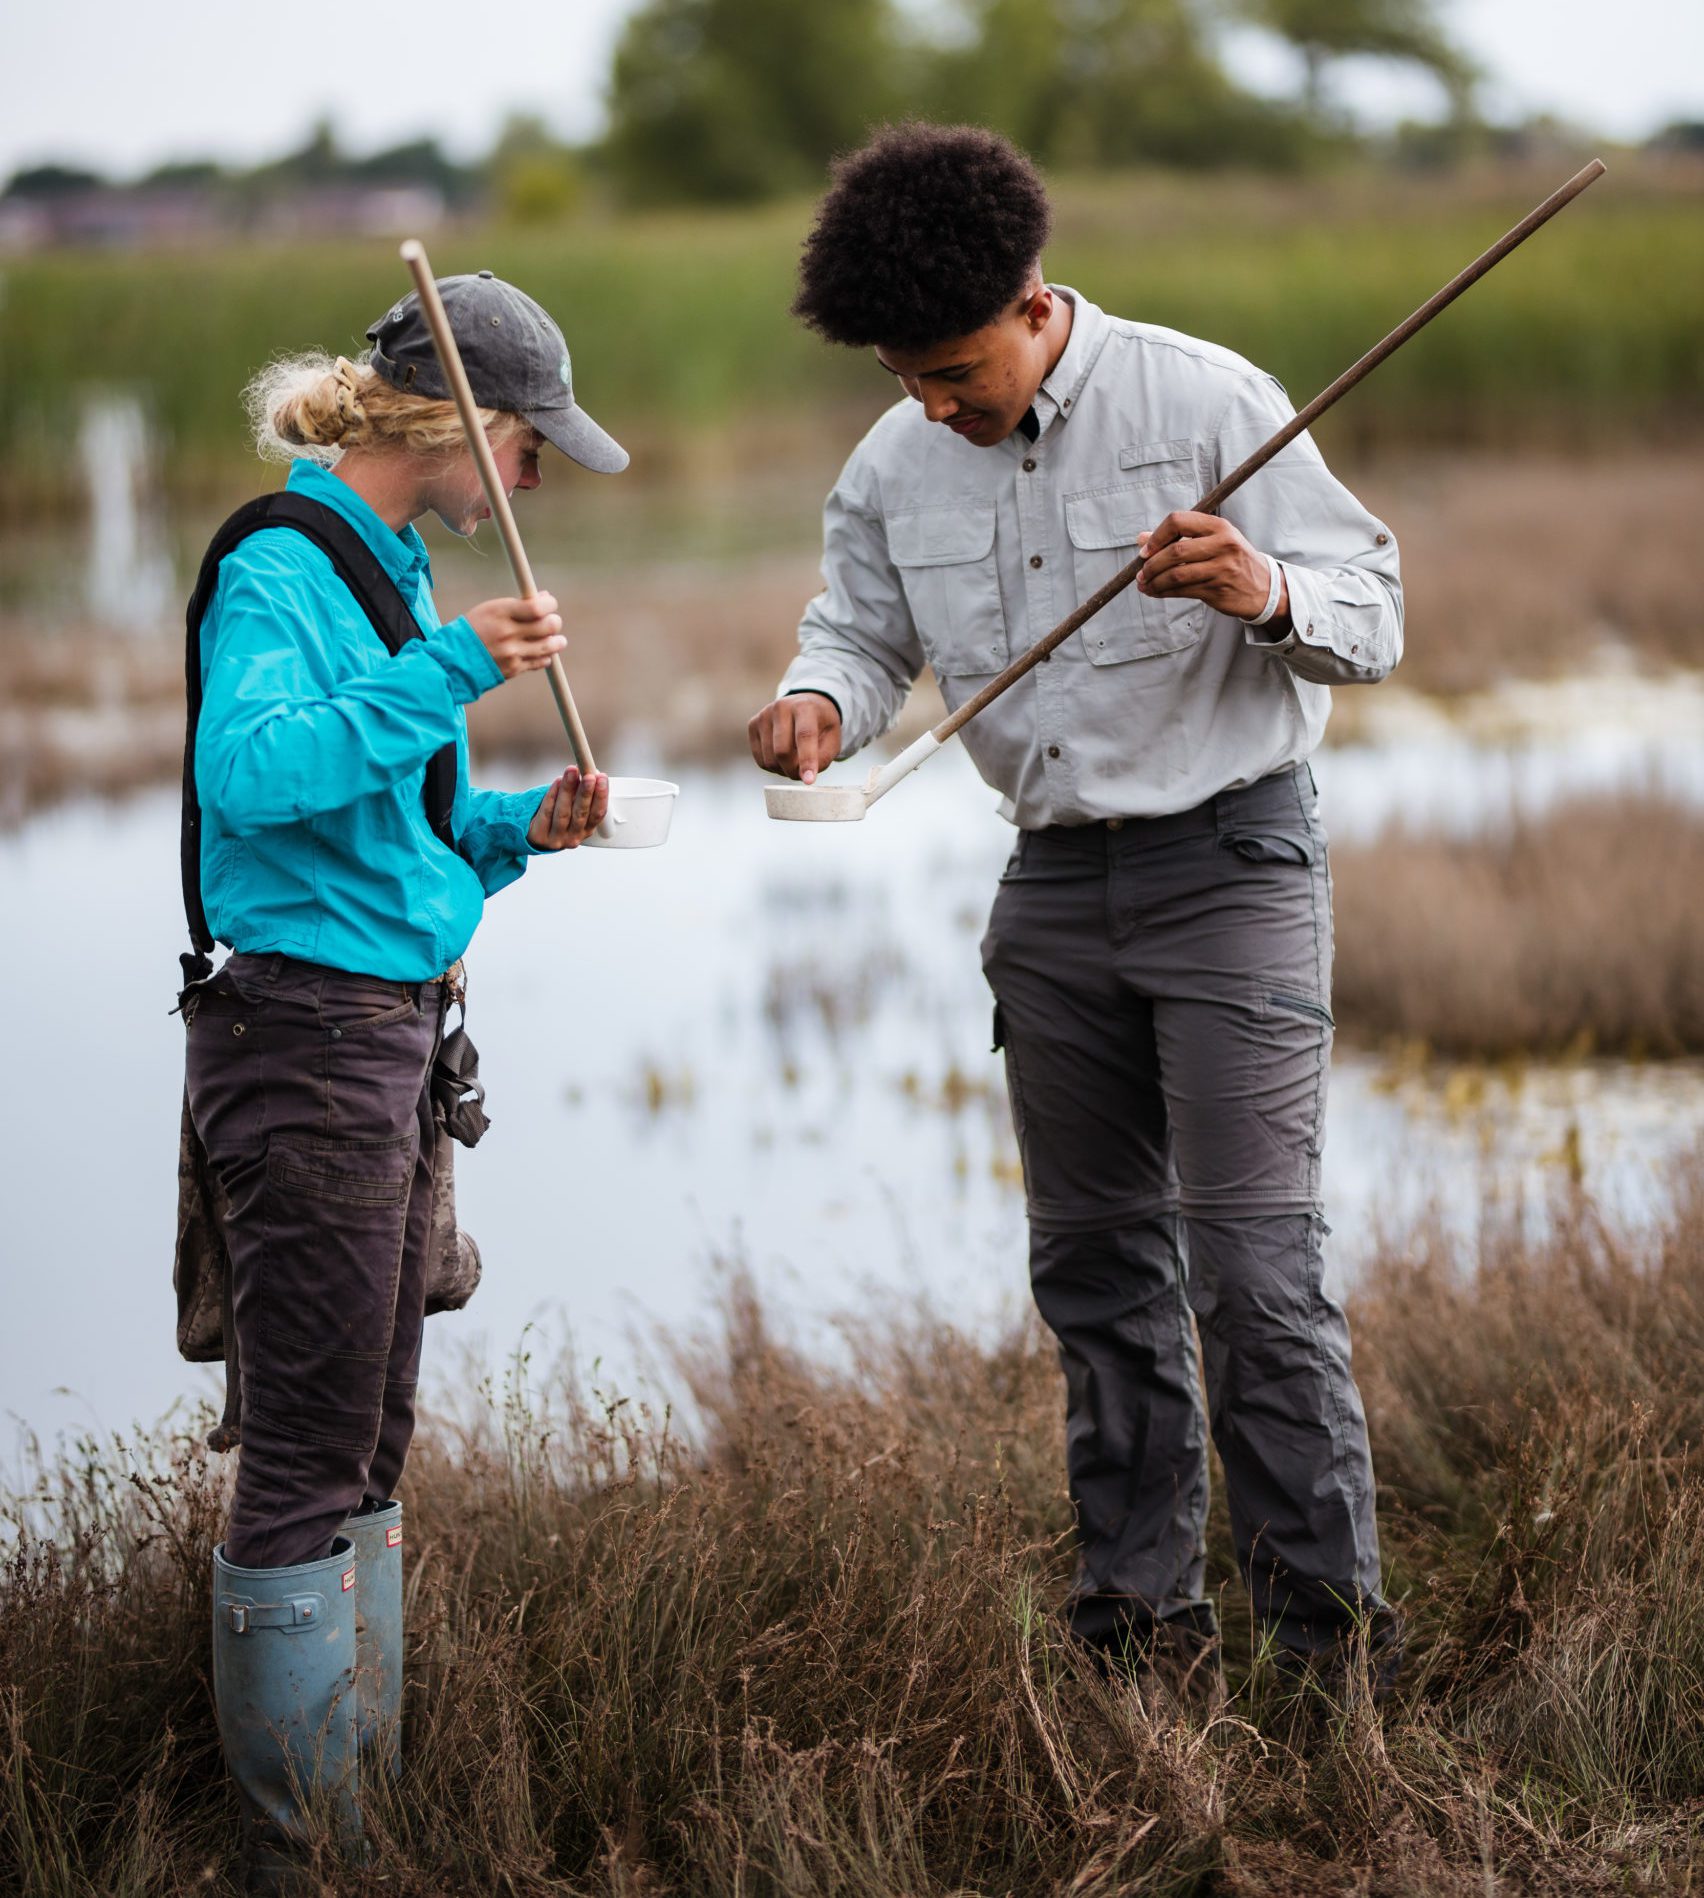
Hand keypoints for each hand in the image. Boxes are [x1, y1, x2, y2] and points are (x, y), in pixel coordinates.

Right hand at [468, 592, 565, 680]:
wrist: (454, 659)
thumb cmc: (475, 628)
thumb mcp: (491, 609)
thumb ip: (519, 605)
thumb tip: (545, 597)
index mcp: (501, 613)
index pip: (538, 607)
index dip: (550, 604)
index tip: (550, 604)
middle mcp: (508, 633)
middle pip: (548, 626)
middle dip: (554, 622)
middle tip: (552, 622)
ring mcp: (512, 653)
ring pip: (549, 646)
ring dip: (557, 641)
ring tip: (557, 639)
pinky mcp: (514, 669)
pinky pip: (541, 662)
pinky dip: (546, 656)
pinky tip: (542, 652)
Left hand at [527, 767, 609, 849]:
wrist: (539, 839)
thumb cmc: (559, 822)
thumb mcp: (576, 811)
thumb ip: (582, 795)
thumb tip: (588, 771)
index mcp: (587, 830)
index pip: (597, 814)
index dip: (601, 796)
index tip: (602, 778)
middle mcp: (574, 836)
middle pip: (581, 813)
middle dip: (586, 793)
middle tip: (589, 776)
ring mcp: (557, 837)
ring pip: (563, 812)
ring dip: (568, 790)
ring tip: (572, 772)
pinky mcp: (541, 835)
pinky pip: (546, 811)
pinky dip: (552, 794)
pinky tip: (557, 782)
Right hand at [747, 692, 841, 782]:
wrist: (804, 704)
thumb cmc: (821, 724)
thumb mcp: (833, 738)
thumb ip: (823, 758)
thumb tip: (805, 777)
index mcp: (805, 707)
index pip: (804, 736)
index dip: (807, 760)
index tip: (809, 780)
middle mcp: (781, 707)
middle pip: (782, 752)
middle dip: (793, 770)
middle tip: (803, 774)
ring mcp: (764, 715)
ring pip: (770, 760)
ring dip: (784, 770)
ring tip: (795, 762)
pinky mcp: (753, 725)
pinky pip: (761, 760)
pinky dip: (773, 767)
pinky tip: (782, 758)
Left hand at [1136, 512, 1286, 624]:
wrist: (1263, 587)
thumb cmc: (1232, 560)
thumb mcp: (1213, 540)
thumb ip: (1178, 537)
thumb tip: (1141, 538)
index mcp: (1219, 526)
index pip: (1178, 521)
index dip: (1157, 536)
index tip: (1145, 550)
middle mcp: (1222, 544)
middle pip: (1175, 551)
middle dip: (1151, 564)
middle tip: (1141, 572)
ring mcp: (1222, 568)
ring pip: (1177, 574)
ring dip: (1154, 581)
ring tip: (1144, 584)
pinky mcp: (1218, 589)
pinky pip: (1183, 591)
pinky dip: (1164, 592)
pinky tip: (1155, 592)